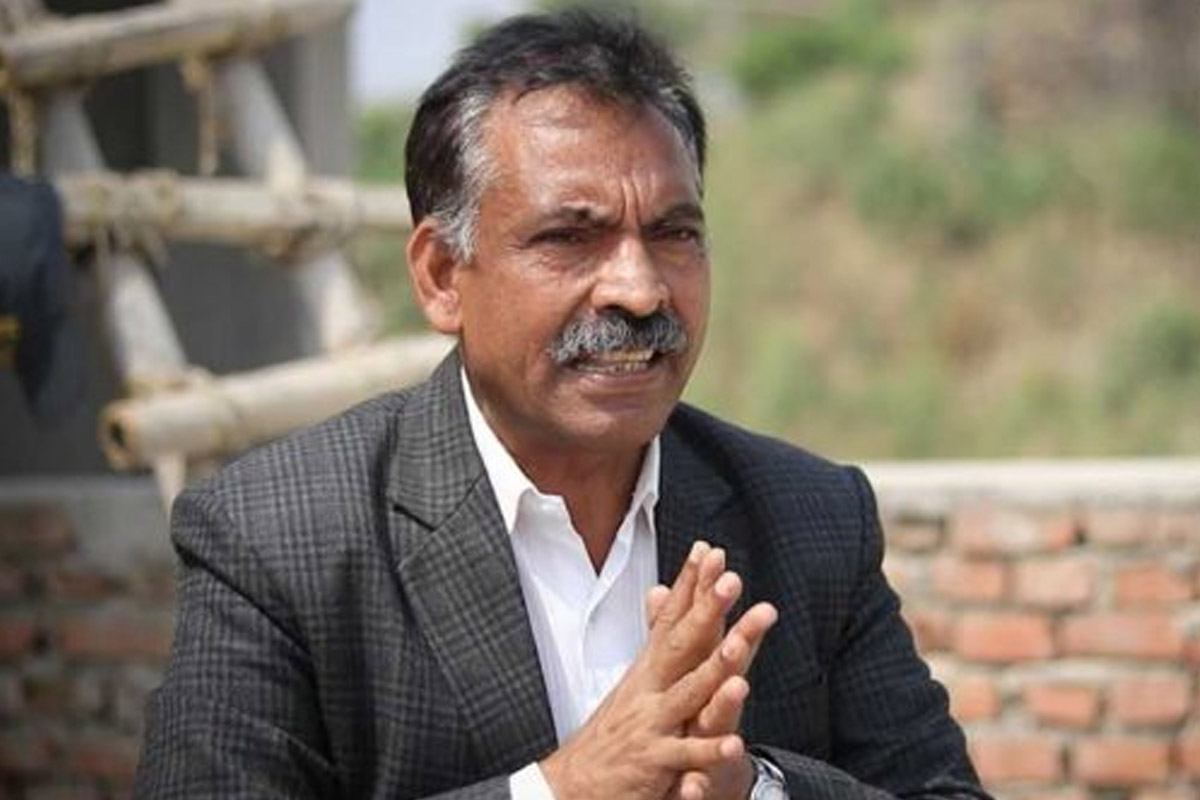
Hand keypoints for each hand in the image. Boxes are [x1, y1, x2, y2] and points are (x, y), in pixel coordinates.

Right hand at [539, 542, 771, 799]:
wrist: (570, 787)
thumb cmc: (610, 735)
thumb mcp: (633, 682)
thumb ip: (656, 637)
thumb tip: (660, 592)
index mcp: (647, 671)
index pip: (671, 618)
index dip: (689, 584)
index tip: (707, 550)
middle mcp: (648, 690)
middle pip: (681, 643)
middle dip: (707, 610)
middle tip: (730, 580)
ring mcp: (652, 724)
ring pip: (688, 694)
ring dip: (714, 672)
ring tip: (740, 649)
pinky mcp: (654, 763)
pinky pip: (686, 757)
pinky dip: (707, 751)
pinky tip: (733, 744)